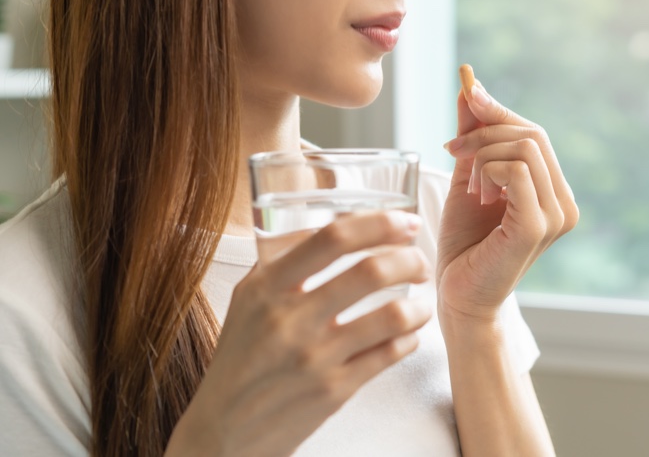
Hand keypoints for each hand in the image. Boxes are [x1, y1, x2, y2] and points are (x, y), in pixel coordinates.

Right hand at [166, 211, 431, 456]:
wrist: (224, 429)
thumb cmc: (241, 356)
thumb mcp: (248, 298)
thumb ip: (284, 260)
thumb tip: (339, 223)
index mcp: (268, 287)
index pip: (332, 238)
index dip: (378, 223)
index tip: (403, 222)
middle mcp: (291, 319)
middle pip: (371, 271)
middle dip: (410, 260)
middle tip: (419, 262)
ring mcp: (314, 357)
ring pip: (391, 315)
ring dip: (418, 304)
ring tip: (421, 303)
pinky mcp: (333, 390)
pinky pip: (389, 354)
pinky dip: (409, 337)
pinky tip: (407, 334)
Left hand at [437, 81, 578, 322]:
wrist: (457, 297)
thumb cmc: (464, 244)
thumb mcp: (467, 178)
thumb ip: (473, 137)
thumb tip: (470, 87)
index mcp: (552, 191)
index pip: (533, 133)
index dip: (498, 110)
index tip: (466, 96)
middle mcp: (564, 202)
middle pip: (531, 134)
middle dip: (485, 130)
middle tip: (452, 149)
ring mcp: (556, 215)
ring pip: (523, 148)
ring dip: (482, 155)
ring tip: (469, 187)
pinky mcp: (539, 227)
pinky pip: (515, 171)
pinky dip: (487, 172)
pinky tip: (477, 196)